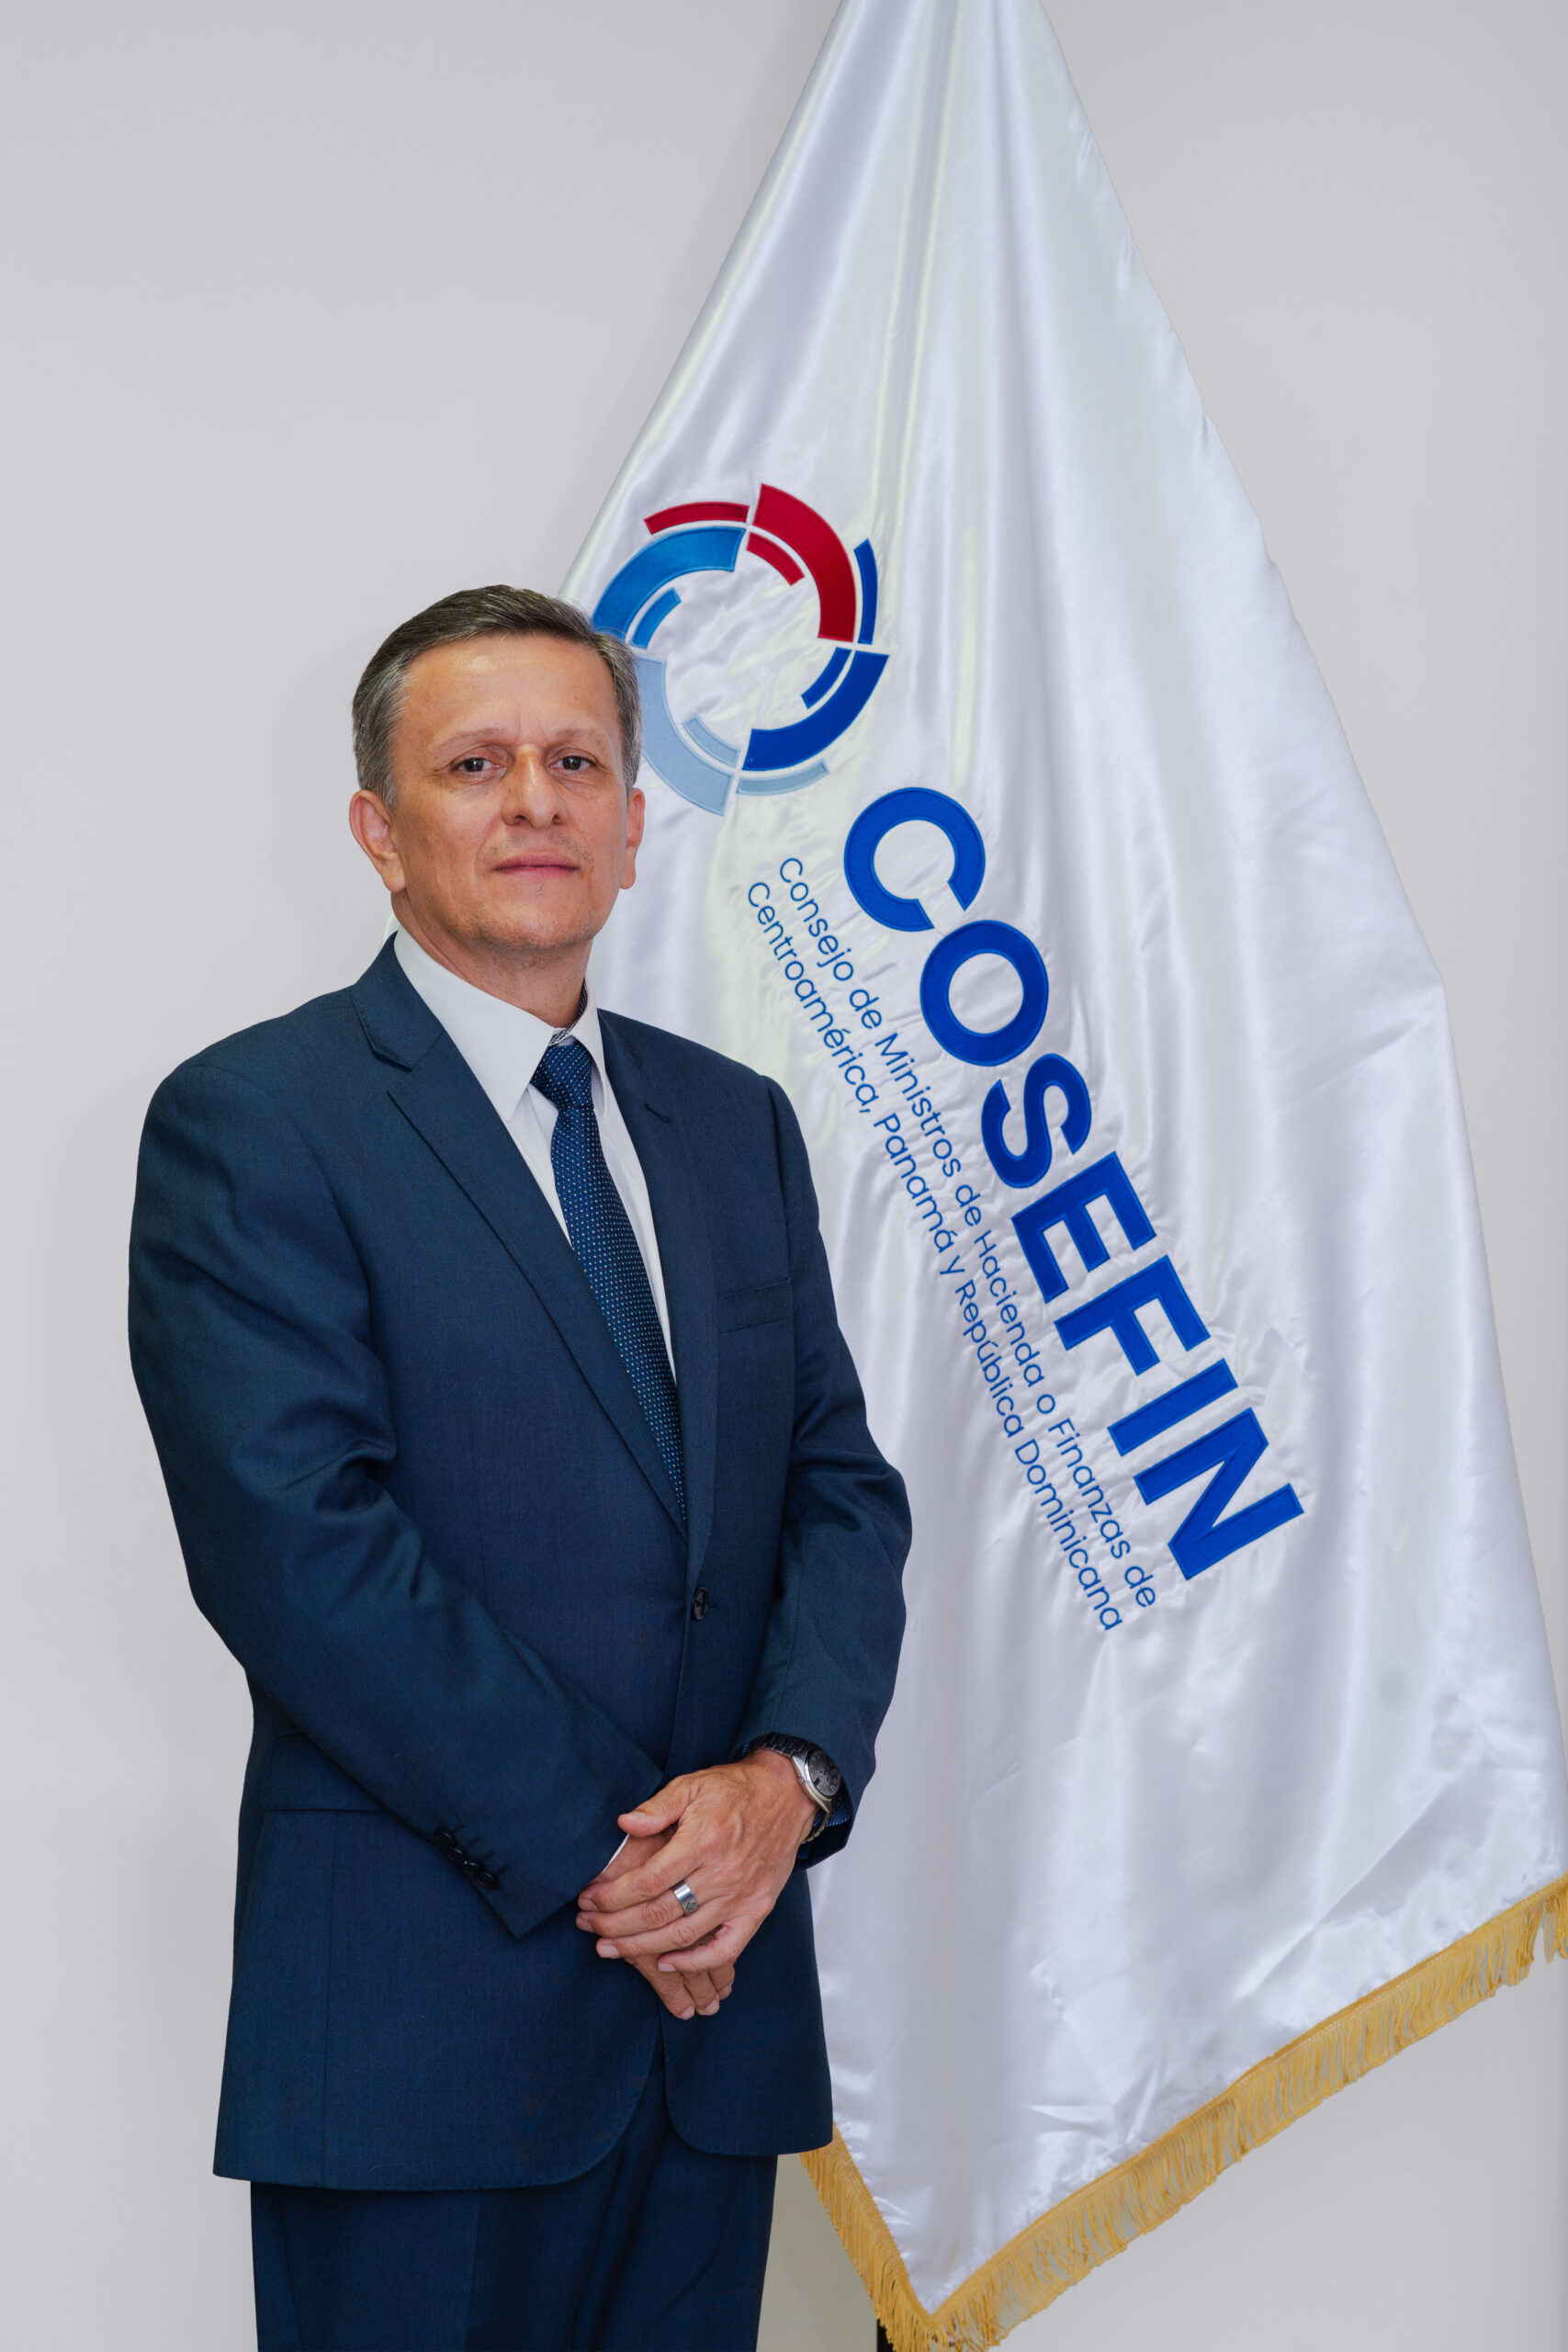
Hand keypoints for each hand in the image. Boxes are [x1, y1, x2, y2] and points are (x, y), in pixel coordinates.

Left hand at [575, 1750, 818, 1976]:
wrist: (787, 1796)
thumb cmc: (736, 1790)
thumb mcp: (692, 1784)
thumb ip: (657, 1807)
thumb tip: (624, 1825)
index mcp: (702, 1841)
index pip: (646, 1882)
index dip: (612, 1896)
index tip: (589, 1900)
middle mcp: (721, 1873)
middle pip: (659, 1913)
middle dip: (616, 1926)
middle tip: (588, 1927)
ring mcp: (740, 1896)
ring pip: (683, 1936)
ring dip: (642, 1948)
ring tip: (609, 1949)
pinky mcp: (756, 1910)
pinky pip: (725, 1950)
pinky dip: (694, 1963)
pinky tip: (665, 1964)